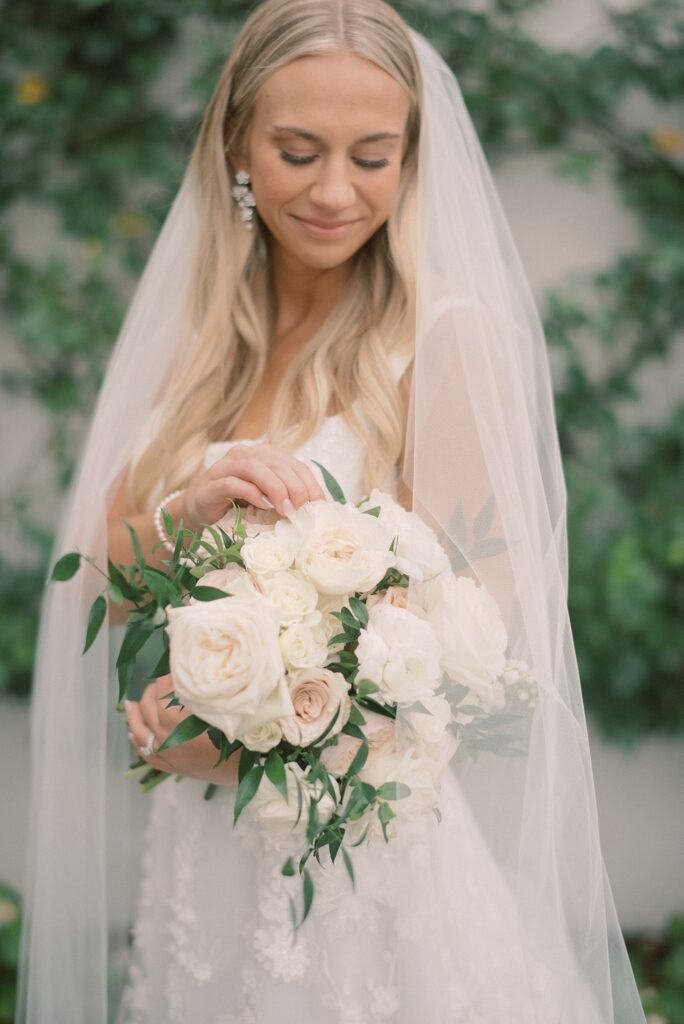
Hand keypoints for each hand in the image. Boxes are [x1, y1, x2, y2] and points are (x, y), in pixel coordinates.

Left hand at [124, 673, 238, 783]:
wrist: (248, 768)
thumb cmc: (239, 734)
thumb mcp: (219, 706)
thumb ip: (199, 691)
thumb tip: (187, 674)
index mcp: (176, 720)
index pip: (162, 691)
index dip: (166, 677)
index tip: (174, 668)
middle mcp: (166, 737)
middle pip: (149, 708)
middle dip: (152, 691)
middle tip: (161, 681)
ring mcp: (167, 754)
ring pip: (141, 732)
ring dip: (134, 715)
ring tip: (130, 704)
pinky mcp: (172, 767)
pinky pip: (147, 754)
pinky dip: (137, 742)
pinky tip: (133, 734)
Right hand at [181, 442, 326, 526]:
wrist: (195, 514)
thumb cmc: (234, 507)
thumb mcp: (264, 500)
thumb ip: (284, 498)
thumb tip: (314, 510)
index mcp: (263, 456)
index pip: (294, 465)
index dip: (309, 484)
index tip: (319, 505)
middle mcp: (245, 455)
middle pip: (277, 464)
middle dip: (295, 487)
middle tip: (303, 510)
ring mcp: (225, 467)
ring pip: (256, 468)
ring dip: (275, 489)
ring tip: (286, 510)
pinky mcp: (210, 485)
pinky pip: (233, 483)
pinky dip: (251, 493)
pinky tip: (263, 505)